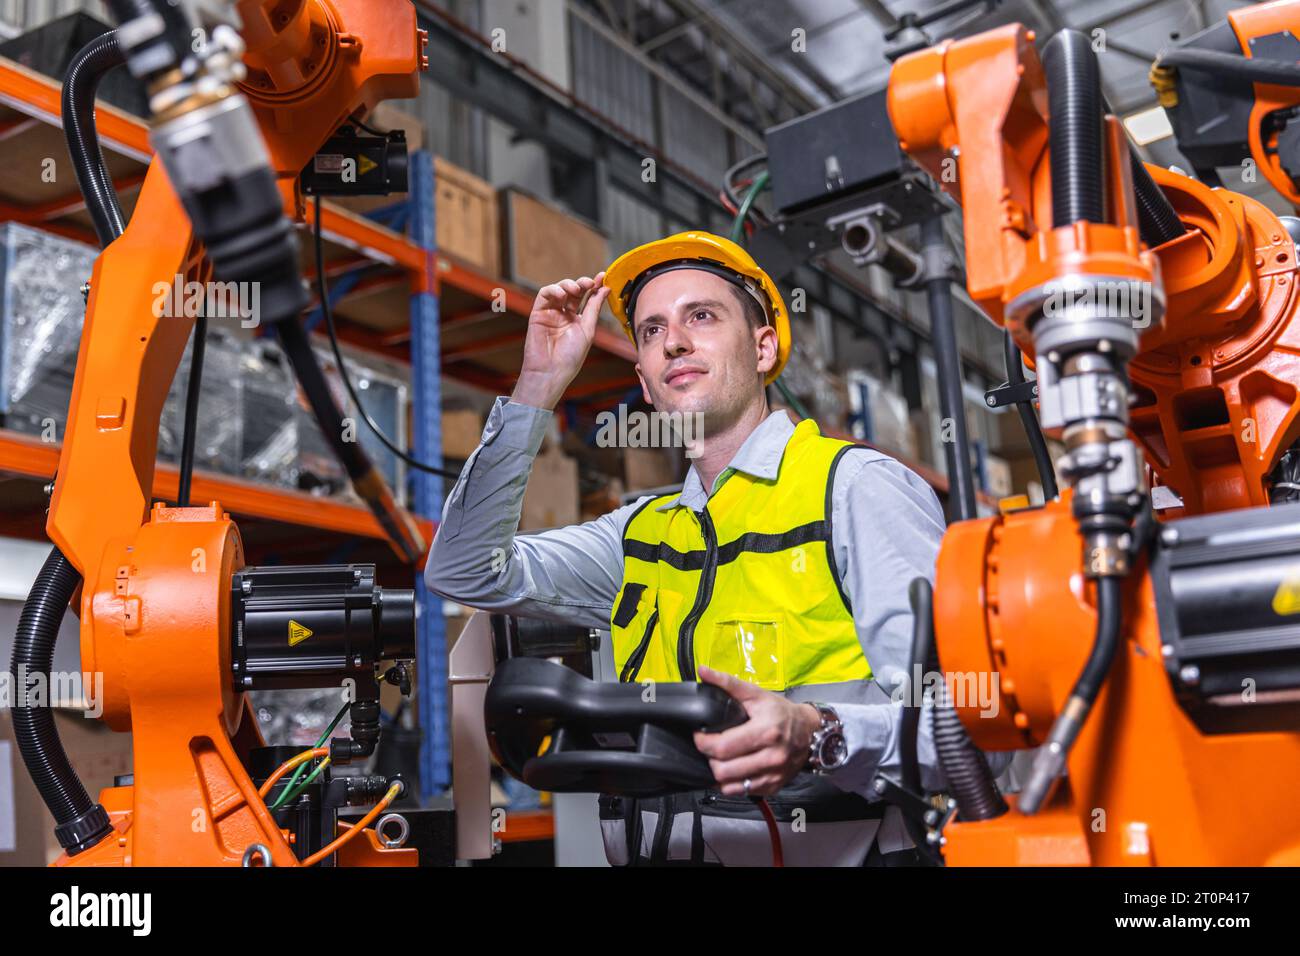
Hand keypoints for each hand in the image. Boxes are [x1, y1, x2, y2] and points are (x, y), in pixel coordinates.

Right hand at [511, 272, 610, 409]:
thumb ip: (594, 308)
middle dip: (581, 284)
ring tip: (575, 289)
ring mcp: (551, 313)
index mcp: (578, 320)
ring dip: (568, 284)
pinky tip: (562, 294)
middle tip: (589, 283)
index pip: (586, 298)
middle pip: (573, 292)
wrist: (551, 372)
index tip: (602, 277)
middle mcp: (564, 315)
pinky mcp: (538, 313)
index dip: (594, 286)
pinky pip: (544, 295)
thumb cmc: (570, 357)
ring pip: (559, 290)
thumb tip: (605, 289)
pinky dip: (553, 290)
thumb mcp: (588, 330)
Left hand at [692, 665, 822, 796]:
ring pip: (730, 786)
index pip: (722, 747)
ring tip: (719, 758)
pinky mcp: (773, 786)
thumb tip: (703, 671)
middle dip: (709, 758)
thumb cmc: (781, 712)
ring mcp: (773, 775)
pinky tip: (731, 770)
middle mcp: (772, 757)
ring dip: (718, 773)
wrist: (809, 730)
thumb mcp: (756, 694)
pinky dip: (731, 784)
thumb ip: (727, 683)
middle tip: (709, 747)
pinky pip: (742, 792)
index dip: (703, 742)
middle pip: (723, 770)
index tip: (699, 735)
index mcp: (766, 732)